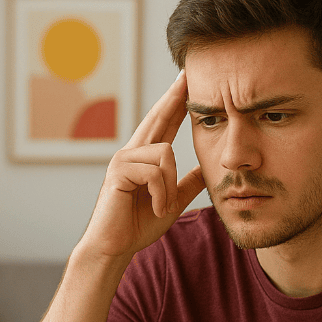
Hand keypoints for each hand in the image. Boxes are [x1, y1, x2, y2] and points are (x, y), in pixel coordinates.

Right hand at [80, 70, 205, 260]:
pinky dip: (160, 194)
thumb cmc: (137, 226)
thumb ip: (187, 183)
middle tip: (187, 74)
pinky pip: (154, 172)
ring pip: (165, 154)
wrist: (114, 247)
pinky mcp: (119, 171)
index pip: (163, 123)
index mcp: (144, 158)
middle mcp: (131, 152)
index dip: (176, 102)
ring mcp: (123, 159)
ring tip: (161, 206)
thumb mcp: (171, 201)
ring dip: (169, 187)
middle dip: (174, 97)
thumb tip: (207, 167)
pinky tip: (155, 208)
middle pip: (158, 117)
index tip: (187, 81)